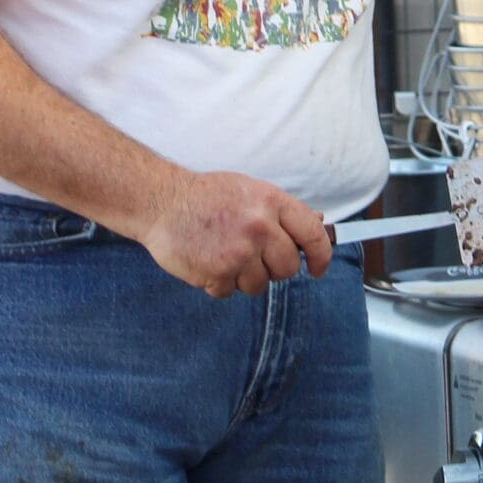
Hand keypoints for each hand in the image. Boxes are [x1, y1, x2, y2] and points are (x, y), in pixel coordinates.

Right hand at [143, 170, 334, 298]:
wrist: (162, 202)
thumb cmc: (207, 196)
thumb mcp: (250, 191)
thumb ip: (282, 211)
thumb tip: (319, 224)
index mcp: (272, 202)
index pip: (313, 234)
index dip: (321, 256)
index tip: (318, 268)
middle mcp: (260, 227)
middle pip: (288, 267)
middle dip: (274, 268)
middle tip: (253, 256)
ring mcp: (239, 252)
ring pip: (260, 285)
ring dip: (244, 277)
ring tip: (225, 254)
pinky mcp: (217, 273)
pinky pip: (230, 292)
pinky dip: (220, 283)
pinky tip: (208, 262)